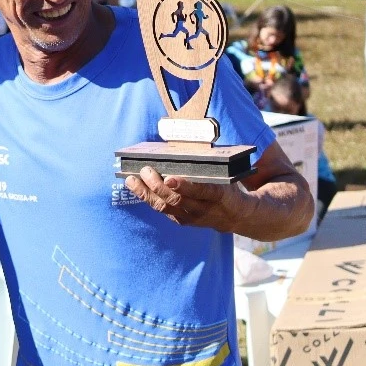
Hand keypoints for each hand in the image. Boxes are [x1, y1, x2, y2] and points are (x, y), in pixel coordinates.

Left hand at [124, 167, 243, 231]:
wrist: (235, 216)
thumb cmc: (226, 187)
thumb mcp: (225, 176)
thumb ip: (208, 166)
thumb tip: (186, 144)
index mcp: (217, 195)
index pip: (199, 191)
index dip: (183, 186)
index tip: (169, 178)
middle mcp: (202, 208)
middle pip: (176, 199)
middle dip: (157, 185)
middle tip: (145, 170)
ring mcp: (191, 217)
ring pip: (164, 206)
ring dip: (145, 193)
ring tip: (131, 180)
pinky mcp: (181, 221)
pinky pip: (162, 209)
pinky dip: (148, 197)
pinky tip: (136, 187)